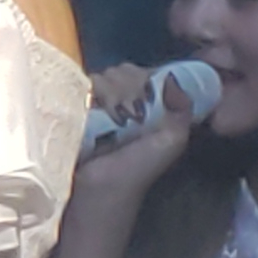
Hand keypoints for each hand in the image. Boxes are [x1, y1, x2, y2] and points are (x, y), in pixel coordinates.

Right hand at [78, 62, 200, 196]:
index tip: (147, 99)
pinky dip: (91, 94)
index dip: (146, 80)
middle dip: (129, 89)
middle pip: (124, 70)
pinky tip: (95, 112)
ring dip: (111, 95)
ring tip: (113, 121)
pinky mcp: (75, 104)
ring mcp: (96, 101)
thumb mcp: (172, 141)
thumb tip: (171, 76)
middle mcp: (121, 99)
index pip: (145, 72)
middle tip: (129, 117)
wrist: (102, 187)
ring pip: (105, 75)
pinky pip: (83, 83)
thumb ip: (182, 109)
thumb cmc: (138, 167)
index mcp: (146, 104)